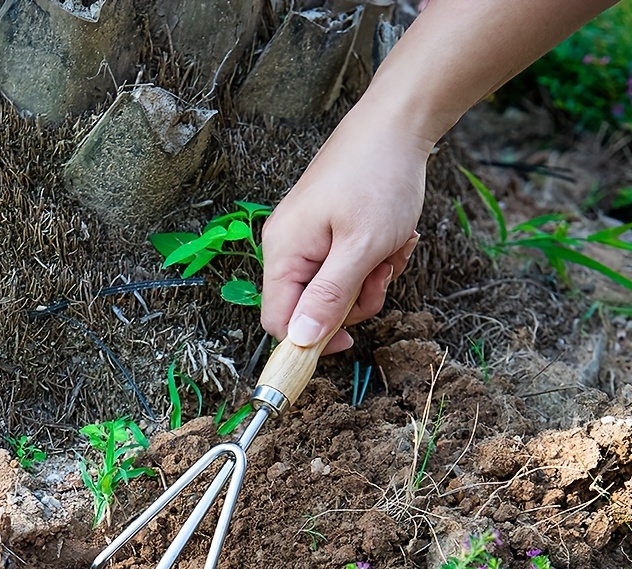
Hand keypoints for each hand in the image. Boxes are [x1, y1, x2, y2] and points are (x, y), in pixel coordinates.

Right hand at [260, 107, 430, 353]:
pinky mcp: (327, 232)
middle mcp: (288, 247)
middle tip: (380, 273)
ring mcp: (308, 239)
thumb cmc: (378, 176)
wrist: (396, 124)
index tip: (350, 339)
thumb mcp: (360, 247)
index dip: (309, 339)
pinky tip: (390, 237)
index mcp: (283, 252)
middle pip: (311, 308)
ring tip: (389, 248)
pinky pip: (346, 267)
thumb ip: (329, 297)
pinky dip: (372, 261)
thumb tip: (301, 339)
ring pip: (335, 290)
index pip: (278, 320)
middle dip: (353, 301)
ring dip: (370, 280)